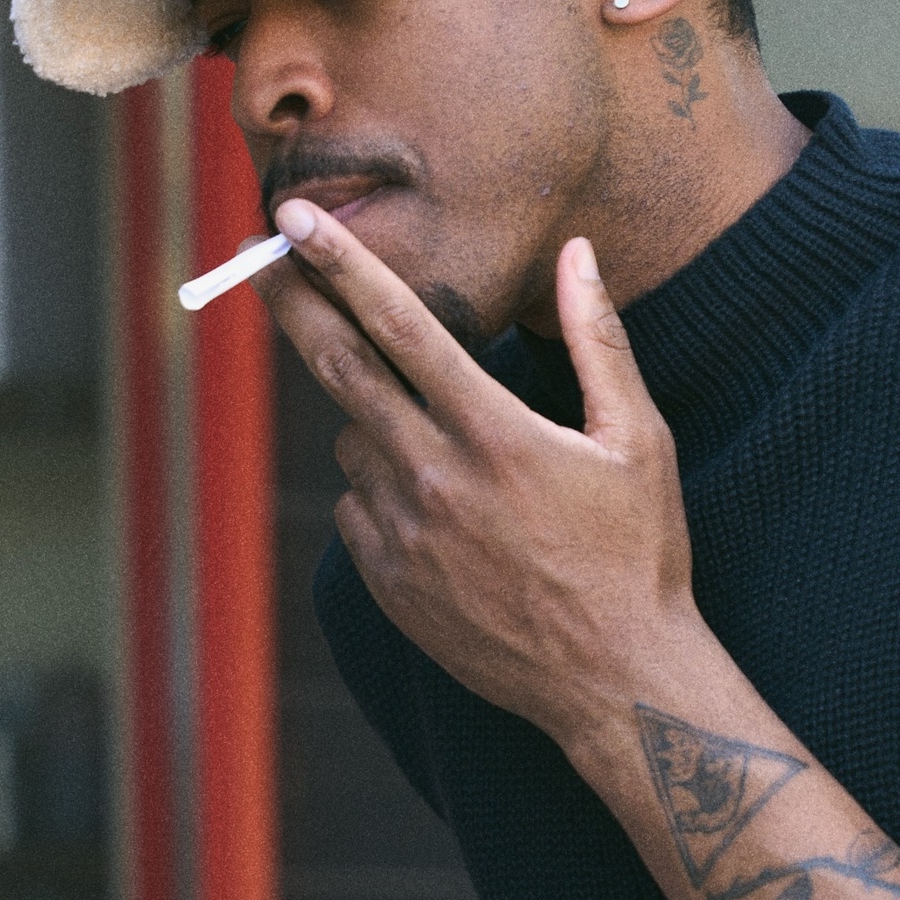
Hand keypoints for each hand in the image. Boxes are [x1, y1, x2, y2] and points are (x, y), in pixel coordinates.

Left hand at [260, 200, 705, 746]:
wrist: (614, 681)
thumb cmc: (638, 556)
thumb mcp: (637, 442)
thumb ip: (599, 341)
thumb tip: (578, 253)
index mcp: (495, 433)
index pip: (401, 325)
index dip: (343, 263)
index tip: (296, 218)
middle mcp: (435, 478)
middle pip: (339, 370)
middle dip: (296, 307)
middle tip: (261, 264)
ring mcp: (403, 535)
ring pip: (354, 441)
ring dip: (374, 418)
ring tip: (443, 442)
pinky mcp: (389, 582)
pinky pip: (356, 508)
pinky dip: (380, 487)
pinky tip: (439, 506)